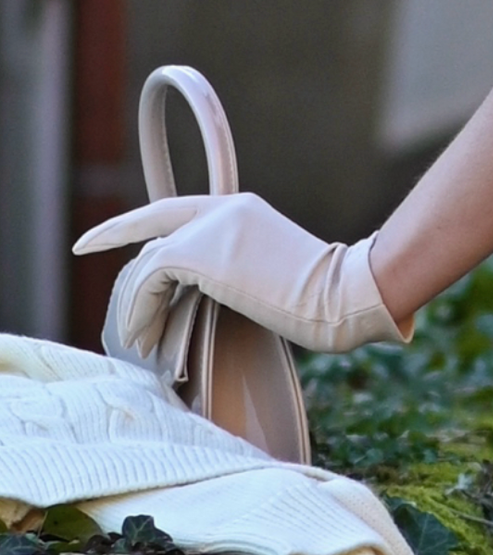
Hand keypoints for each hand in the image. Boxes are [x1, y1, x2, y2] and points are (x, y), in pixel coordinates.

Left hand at [74, 193, 407, 354]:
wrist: (340, 292)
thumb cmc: (321, 296)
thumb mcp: (269, 272)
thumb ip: (230, 270)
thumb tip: (193, 298)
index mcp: (240, 210)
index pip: (170, 212)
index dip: (126, 226)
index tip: (91, 241)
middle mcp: (221, 209)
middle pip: (150, 238)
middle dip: (127, 283)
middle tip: (128, 328)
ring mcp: (210, 227)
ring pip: (146, 266)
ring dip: (138, 310)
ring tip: (147, 346)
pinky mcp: (199, 252)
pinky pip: (147, 282)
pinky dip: (140, 313)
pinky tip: (148, 339)